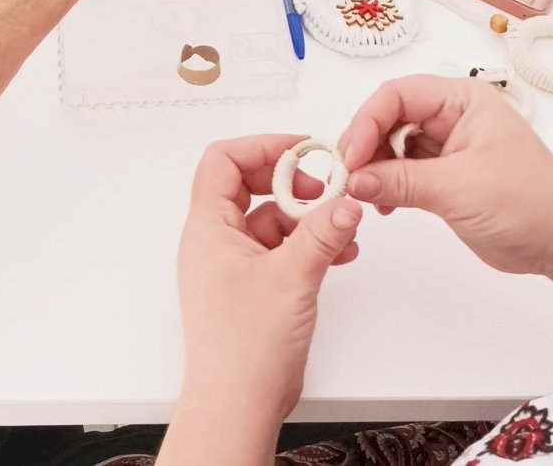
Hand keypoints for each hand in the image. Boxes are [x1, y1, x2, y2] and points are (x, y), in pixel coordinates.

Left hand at [167, 137, 360, 455]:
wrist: (237, 406)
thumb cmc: (241, 351)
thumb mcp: (291, 278)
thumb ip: (321, 234)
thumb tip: (343, 202)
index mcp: (208, 227)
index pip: (224, 160)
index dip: (263, 146)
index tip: (302, 150)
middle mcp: (215, 240)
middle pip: (249, 184)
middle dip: (291, 182)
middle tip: (324, 187)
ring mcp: (233, 264)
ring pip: (270, 219)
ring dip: (306, 217)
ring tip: (339, 224)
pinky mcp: (252, 286)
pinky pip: (280, 248)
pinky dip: (307, 244)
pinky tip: (337, 253)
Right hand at [339, 75, 552, 278]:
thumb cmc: (530, 204)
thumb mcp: (460, 189)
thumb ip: (402, 181)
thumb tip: (356, 179)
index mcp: (462, 100)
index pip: (399, 96)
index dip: (368, 121)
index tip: (352, 155)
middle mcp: (453, 116)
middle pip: (391, 116)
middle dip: (367, 144)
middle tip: (349, 175)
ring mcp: (448, 145)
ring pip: (393, 143)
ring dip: (374, 166)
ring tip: (364, 192)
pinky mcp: (444, 174)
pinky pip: (403, 169)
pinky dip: (386, 183)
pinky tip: (382, 202)